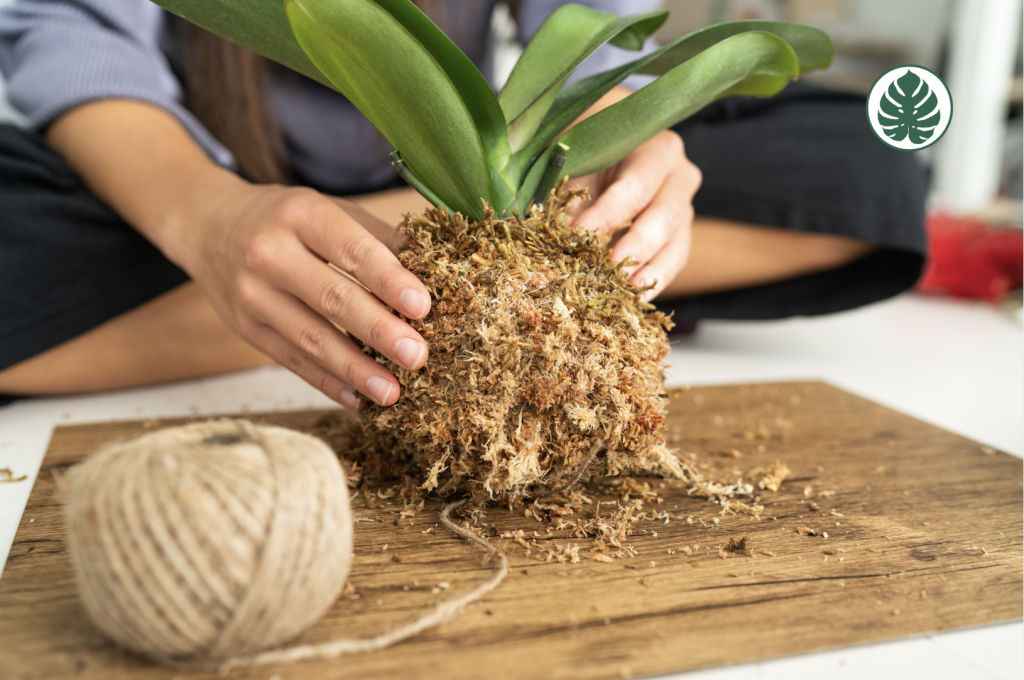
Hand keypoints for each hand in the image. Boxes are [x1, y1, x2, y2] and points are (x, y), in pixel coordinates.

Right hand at [177, 179, 430, 408]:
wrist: (207, 224)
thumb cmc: (286, 218)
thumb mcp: (327, 208)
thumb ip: (377, 237)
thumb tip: (435, 269)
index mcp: (300, 214)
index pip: (351, 250)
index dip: (388, 279)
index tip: (423, 306)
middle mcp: (270, 253)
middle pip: (332, 298)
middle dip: (379, 331)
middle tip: (417, 355)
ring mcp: (252, 294)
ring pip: (310, 338)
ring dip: (355, 369)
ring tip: (392, 392)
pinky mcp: (245, 327)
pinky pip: (291, 360)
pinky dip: (326, 382)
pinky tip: (357, 398)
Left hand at [567, 130, 701, 300]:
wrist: (608, 153)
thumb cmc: (588, 155)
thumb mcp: (575, 165)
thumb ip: (568, 196)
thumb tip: (551, 234)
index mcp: (654, 148)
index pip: (635, 187)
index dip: (607, 215)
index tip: (577, 238)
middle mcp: (679, 175)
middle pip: (665, 216)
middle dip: (634, 248)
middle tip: (607, 272)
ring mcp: (684, 206)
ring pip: (676, 243)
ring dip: (648, 271)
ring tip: (623, 293)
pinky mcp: (681, 234)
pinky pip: (674, 260)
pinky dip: (654, 281)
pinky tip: (634, 298)